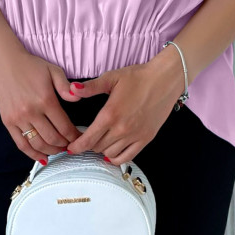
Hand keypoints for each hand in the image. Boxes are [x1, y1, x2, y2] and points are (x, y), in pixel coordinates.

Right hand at [0, 52, 82, 161]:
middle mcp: (31, 112)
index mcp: (45, 100)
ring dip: (51, 151)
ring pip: (38, 144)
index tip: (80, 138)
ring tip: (59, 150)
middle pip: (52, 138)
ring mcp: (18, 119)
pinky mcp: (8, 122)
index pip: (64, 126)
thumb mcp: (53, 71)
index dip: (74, 136)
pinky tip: (42, 157)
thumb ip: (66, 87)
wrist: (4, 63)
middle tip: (71, 145)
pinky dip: (33, 154)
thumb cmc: (31, 66)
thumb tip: (78, 100)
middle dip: (65, 145)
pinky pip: (21, 144)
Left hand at [64, 56, 184, 164]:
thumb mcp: (111, 78)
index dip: (77, 146)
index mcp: (110, 114)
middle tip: (86, 139)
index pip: (88, 139)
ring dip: (102, 150)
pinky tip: (112, 153)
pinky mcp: (146, 138)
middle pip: (97, 147)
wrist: (164, 80)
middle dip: (89, 144)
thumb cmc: (138, 77)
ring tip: (100, 142)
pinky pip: (128, 157)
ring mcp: (134, 136)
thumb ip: (90, 87)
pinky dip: (117, 158)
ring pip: (110, 153)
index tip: (70, 149)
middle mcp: (121, 129)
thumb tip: (72, 89)